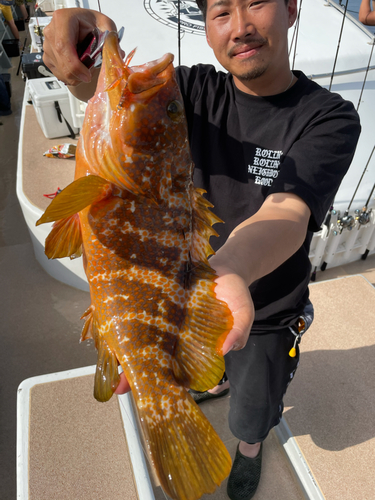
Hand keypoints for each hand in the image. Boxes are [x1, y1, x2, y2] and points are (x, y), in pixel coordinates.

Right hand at [43, 8, 116, 85]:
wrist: (83, 28)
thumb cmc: (91, 25)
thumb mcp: (105, 25)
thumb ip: (111, 39)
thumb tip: (117, 55)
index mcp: (63, 19)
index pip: (63, 46)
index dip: (75, 65)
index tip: (87, 76)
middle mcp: (51, 31)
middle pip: (62, 62)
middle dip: (79, 75)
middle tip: (92, 74)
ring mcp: (47, 45)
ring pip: (61, 71)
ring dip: (77, 76)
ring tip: (87, 66)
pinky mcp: (47, 57)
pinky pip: (59, 74)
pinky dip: (72, 77)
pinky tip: (79, 68)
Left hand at [114, 263, 253, 395]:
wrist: (223, 266)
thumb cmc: (235, 294)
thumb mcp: (243, 313)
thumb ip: (239, 332)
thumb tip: (225, 350)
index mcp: (199, 346)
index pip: (186, 372)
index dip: (175, 383)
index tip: (163, 392)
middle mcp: (180, 338)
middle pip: (159, 360)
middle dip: (143, 374)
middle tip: (126, 388)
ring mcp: (168, 321)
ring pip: (147, 342)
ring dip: (130, 354)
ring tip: (115, 369)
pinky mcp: (160, 303)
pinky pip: (143, 316)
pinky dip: (129, 325)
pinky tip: (114, 331)